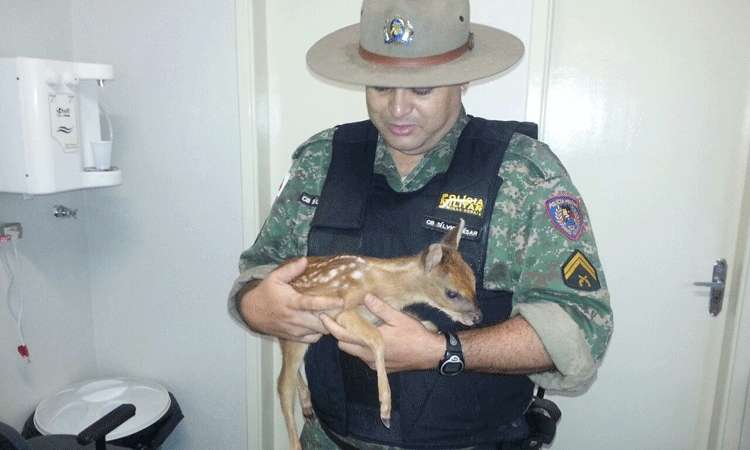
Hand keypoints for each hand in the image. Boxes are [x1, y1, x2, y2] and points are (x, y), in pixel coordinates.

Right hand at [240, 258, 343, 342]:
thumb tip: (304, 260)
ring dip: (328, 325)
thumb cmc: (265, 293)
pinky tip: (321, 323)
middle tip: (344, 309)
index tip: (341, 301)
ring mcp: (294, 330)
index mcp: (291, 303)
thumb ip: (290, 269)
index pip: (312, 304)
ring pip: (318, 332)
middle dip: (333, 317)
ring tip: (336, 315)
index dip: (328, 303)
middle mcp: (294, 318)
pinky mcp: (294, 337)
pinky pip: (312, 339)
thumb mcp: (274, 278)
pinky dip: (319, 333)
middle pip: (320, 322)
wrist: (251, 312)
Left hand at [320, 294, 443, 371]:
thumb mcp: (399, 317)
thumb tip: (366, 296)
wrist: (430, 354)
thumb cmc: (415, 335)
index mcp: (370, 342)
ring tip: (354, 325)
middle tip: (340, 318)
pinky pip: (364, 357)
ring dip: (351, 340)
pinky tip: (369, 336)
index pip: (342, 336)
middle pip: (344, 345)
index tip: (322, 316)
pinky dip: (362, 347)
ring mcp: (374, 363)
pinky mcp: (381, 367)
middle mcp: (368, 356)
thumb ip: (381, 308)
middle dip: (339, 333)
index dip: (330, 326)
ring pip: (354, 351)